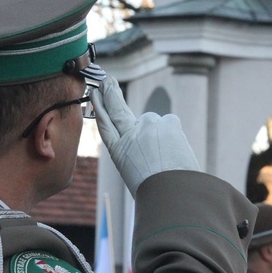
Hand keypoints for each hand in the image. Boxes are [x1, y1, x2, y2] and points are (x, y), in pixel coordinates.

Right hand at [90, 76, 199, 196]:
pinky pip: (170, 125)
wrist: (174, 193)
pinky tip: (175, 151)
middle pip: (118, 110)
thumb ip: (139, 154)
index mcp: (119, 152)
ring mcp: (148, 126)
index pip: (105, 125)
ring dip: (160, 136)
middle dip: (111, 93)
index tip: (96, 93)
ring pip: (154, 124)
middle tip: (107, 79)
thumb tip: (152, 145)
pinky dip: (173, 135)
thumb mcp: (137, 174)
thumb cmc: (156, 191)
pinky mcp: (167, 122)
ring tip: (167, 158)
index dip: (99, 108)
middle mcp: (130, 135)